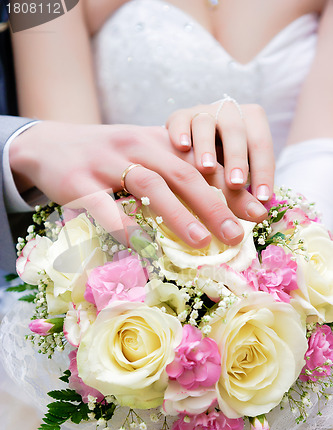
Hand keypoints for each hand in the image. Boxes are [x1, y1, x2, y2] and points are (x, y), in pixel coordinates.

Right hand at [10, 121, 266, 247]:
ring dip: (177, 214)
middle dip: (214, 204)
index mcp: (155, 139)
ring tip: (202, 242)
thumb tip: (217, 198)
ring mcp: (105, 163)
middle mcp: (135, 146)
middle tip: (237, 234)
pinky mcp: (78, 183)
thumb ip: (174, 168)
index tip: (258, 212)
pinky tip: (145, 246)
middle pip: (182, 173)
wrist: (49, 144)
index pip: (201, 162)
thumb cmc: (106, 155)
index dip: (232, 186)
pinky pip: (105, 206)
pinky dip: (126, 226)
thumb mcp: (141, 152)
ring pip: (148, 185)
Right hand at [166, 100, 274, 201]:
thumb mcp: (237, 171)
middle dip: (237, 157)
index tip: (262, 198)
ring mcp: (202, 113)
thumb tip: (259, 214)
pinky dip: (180, 132)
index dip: (264, 170)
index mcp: (251, 123)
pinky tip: (181, 148)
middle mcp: (228, 113)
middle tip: (236, 184)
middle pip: (235, 129)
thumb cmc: (220, 166)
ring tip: (206, 169)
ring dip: (207, 146)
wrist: (184, 148)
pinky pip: (179, 120)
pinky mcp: (178, 117)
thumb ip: (247, 188)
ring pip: (206, 122)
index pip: (261, 144)